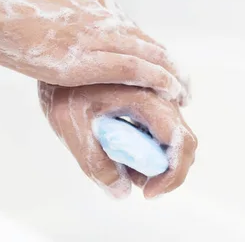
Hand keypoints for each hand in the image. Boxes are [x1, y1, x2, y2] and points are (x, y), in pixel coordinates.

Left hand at [38, 82, 197, 198]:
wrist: (60, 51)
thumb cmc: (63, 86)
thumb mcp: (71, 127)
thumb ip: (95, 162)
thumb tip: (121, 192)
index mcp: (147, 99)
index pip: (180, 143)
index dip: (172, 175)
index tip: (147, 192)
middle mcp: (161, 94)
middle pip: (184, 142)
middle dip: (167, 172)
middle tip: (136, 182)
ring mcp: (160, 93)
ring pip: (177, 135)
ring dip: (158, 159)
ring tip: (124, 164)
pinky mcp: (154, 93)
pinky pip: (164, 125)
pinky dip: (152, 145)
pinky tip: (124, 144)